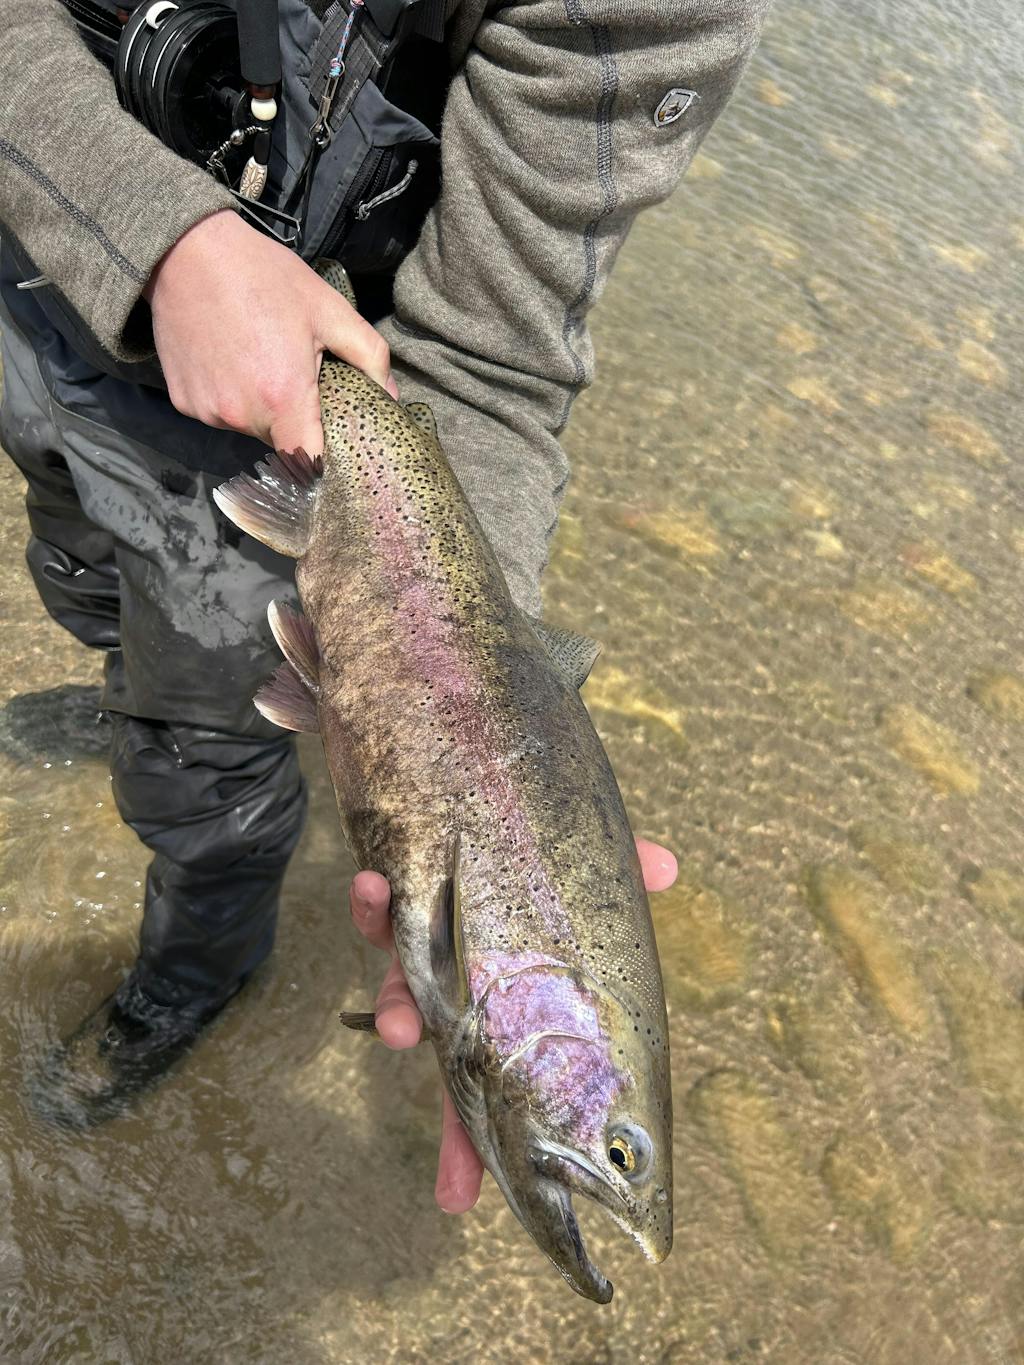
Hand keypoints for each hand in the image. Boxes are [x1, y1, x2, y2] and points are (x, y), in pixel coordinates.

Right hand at [143, 208, 397, 453]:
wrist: (187, 251)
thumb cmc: (264, 277)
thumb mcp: (329, 310)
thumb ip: (369, 357)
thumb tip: (392, 397)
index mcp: (283, 399)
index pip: (308, 464)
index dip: (322, 459)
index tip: (329, 439)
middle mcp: (241, 415)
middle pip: (280, 445)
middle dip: (294, 421)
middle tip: (294, 375)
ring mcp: (209, 413)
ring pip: (249, 428)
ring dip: (260, 408)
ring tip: (259, 360)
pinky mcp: (184, 403)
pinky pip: (218, 414)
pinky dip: (229, 397)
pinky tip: (229, 360)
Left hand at [348, 838, 678, 1213]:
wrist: (447, 771)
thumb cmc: (517, 826)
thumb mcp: (572, 852)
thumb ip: (617, 864)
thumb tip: (666, 867)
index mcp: (500, 978)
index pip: (492, 1064)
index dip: (477, 1131)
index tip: (462, 1197)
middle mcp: (454, 968)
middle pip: (448, 1052)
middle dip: (449, 1117)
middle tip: (450, 1183)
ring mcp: (414, 934)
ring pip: (400, 984)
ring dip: (400, 1007)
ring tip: (402, 1027)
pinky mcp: (385, 888)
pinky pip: (374, 902)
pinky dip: (372, 900)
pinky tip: (373, 888)